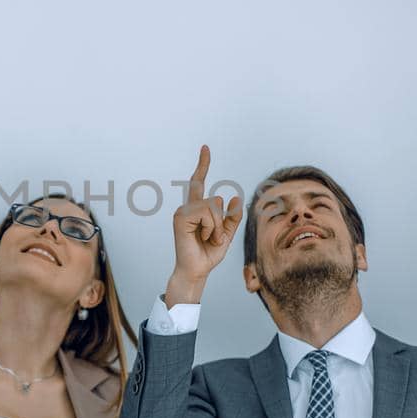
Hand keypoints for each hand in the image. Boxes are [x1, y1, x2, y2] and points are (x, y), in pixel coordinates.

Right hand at [165, 145, 242, 305]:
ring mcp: (182, 211)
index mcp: (197, 208)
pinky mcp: (180, 218)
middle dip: (221, 222)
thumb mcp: (227, 233)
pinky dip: (211, 228)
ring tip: (208, 239)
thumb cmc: (208, 253)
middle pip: (215, 200)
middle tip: (212, 238)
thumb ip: (232, 216)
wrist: (197, 270)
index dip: (203, 164)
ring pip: (213, 206)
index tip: (205, 147)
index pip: (199, 182)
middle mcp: (187, 207)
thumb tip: (236, 197)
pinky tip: (202, 238)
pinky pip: (207, 213)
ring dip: (217, 227)